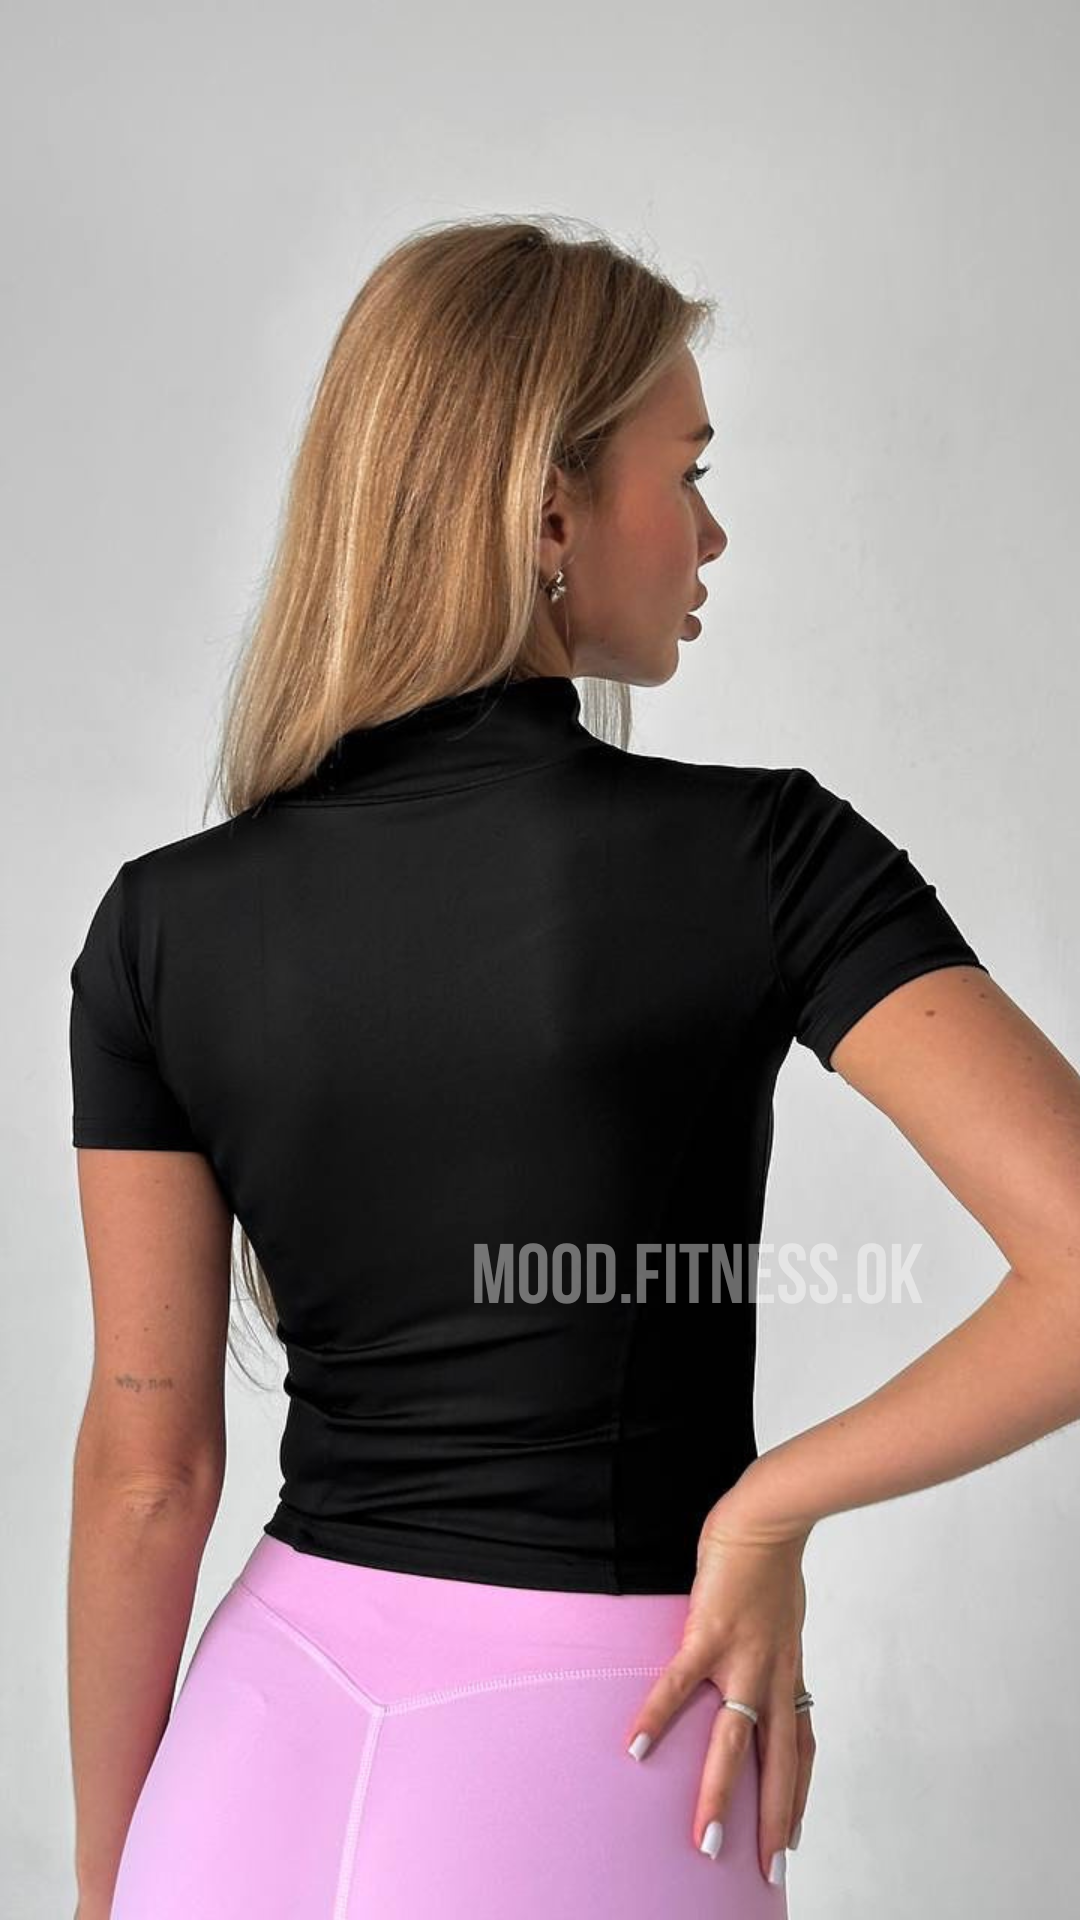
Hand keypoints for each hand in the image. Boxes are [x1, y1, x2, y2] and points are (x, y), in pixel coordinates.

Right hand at [623, 1470, 815, 1883]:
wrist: (770, 1518)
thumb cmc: (771, 1559)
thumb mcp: (784, 1615)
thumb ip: (771, 1644)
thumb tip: (758, 1655)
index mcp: (788, 1671)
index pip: (801, 1747)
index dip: (798, 1794)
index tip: (793, 1837)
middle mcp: (773, 1675)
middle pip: (778, 1762)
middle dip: (773, 1820)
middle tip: (767, 1871)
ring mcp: (743, 1657)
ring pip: (734, 1741)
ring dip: (719, 1793)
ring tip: (705, 1840)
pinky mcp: (710, 1634)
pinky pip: (680, 1685)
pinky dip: (658, 1715)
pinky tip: (635, 1745)